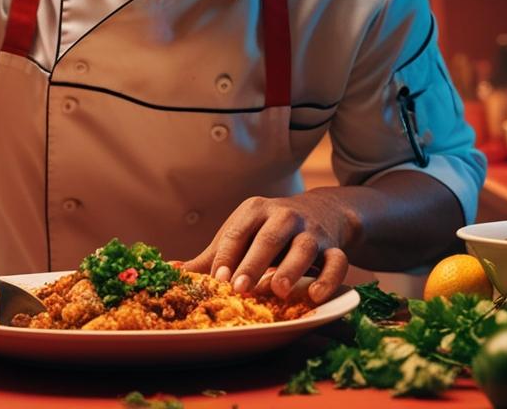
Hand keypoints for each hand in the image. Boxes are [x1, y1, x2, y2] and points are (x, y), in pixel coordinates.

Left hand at [182, 193, 353, 304]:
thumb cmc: (268, 230)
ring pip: (304, 247)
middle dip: (255, 261)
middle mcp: (284, 216)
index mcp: (255, 210)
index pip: (237, 231)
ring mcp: (311, 231)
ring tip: (278, 290)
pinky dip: (329, 278)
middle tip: (241, 287)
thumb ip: (210, 257)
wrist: (322, 211)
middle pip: (270, 236)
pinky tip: (316, 296)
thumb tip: (169, 270)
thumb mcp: (241, 234)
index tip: (217, 280)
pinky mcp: (334, 247)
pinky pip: (337, 261)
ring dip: (291, 268)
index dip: (227, 255)